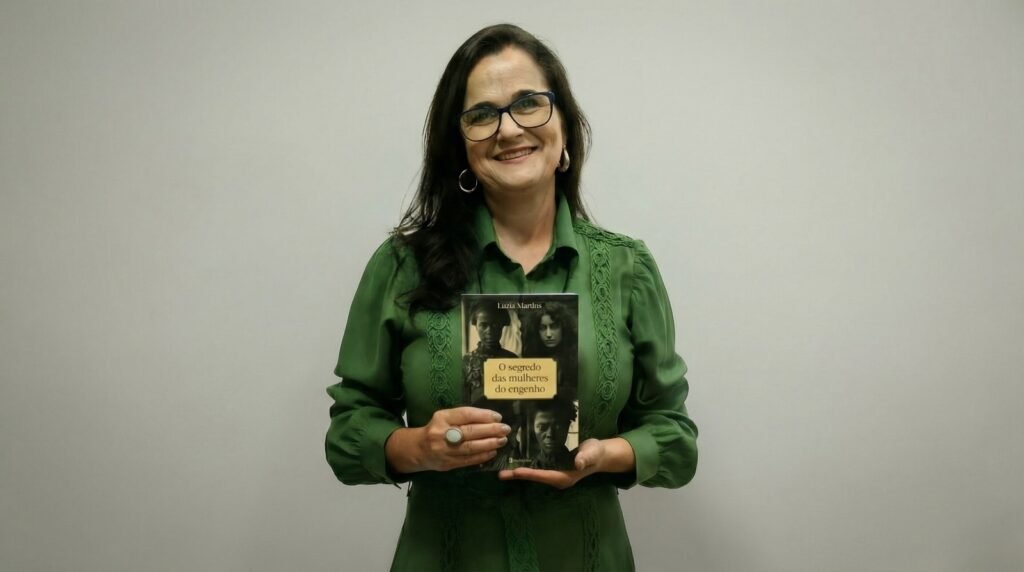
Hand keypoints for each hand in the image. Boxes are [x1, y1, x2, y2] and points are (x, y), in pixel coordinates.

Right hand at [386, 407, 510, 473]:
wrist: (418, 449)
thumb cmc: (437, 429)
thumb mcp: (445, 418)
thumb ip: (464, 417)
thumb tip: (491, 418)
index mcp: (442, 418)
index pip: (466, 414)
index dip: (483, 415)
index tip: (498, 417)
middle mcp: (441, 434)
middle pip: (470, 431)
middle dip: (491, 430)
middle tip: (505, 429)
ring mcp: (444, 450)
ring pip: (471, 447)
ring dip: (489, 444)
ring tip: (502, 440)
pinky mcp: (447, 464)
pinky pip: (468, 460)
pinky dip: (482, 456)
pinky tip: (493, 452)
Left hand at [498, 438, 606, 489]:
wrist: (599, 454)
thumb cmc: (595, 453)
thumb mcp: (592, 453)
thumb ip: (585, 458)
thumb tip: (578, 463)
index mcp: (564, 477)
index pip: (544, 475)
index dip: (530, 473)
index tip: (516, 471)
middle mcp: (556, 477)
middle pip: (534, 476)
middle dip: (518, 475)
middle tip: (500, 474)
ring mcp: (553, 473)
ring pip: (533, 472)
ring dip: (518, 470)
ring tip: (501, 468)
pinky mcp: (551, 466)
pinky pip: (536, 467)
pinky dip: (524, 464)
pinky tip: (513, 459)